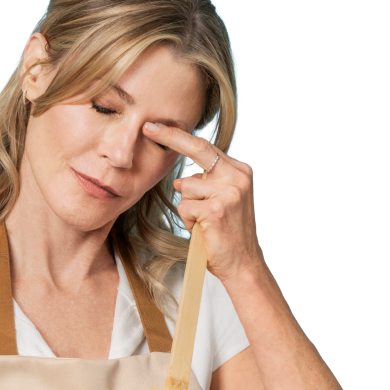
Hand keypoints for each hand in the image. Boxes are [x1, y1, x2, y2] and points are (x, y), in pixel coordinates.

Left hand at [142, 121, 262, 283]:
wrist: (242, 264)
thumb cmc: (226, 234)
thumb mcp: (222, 201)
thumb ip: (207, 183)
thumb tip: (180, 179)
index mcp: (239, 171)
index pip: (205, 146)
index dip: (178, 135)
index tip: (155, 126)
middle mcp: (238, 177)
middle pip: (197, 149)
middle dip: (170, 136)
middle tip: (147, 128)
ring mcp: (229, 191)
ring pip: (185, 188)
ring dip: (187, 209)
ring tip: (204, 223)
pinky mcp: (216, 208)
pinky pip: (185, 207)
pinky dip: (188, 221)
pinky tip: (203, 231)